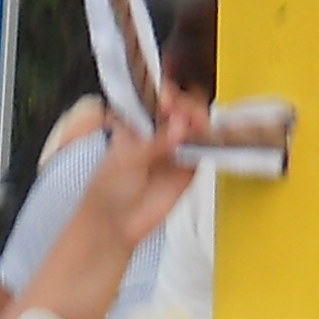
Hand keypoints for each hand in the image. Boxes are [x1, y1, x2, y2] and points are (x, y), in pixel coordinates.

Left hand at [67, 96, 205, 255]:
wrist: (117, 224)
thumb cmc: (109, 189)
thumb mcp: (126, 159)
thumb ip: (154, 141)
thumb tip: (180, 126)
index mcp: (135, 121)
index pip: (155, 97)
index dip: (165, 94)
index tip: (167, 99)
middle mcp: (158, 129)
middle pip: (180, 106)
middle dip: (184, 104)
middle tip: (182, 112)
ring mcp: (175, 146)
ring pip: (195, 122)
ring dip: (198, 119)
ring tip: (195, 124)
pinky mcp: (190, 164)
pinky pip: (205, 146)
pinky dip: (209, 139)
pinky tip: (205, 138)